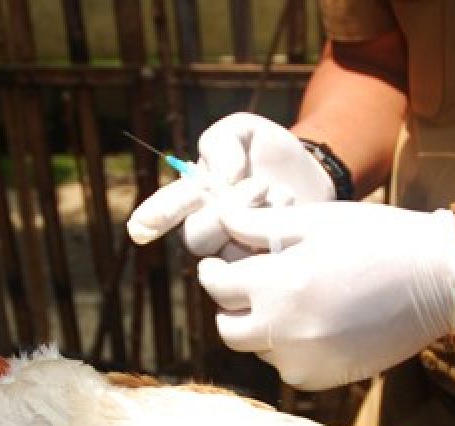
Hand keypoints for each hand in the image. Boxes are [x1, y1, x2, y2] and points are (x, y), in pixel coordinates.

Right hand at [127, 113, 334, 258]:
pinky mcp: (262, 267)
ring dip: (256, 221)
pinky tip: (292, 213)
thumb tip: (222, 179)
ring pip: (228, 254)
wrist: (312, 173)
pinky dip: (277, 235)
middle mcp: (206, 228)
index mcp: (193, 197)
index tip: (141, 228)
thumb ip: (222, 142)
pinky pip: (259, 265)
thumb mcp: (242, 130)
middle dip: (225, 211)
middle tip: (259, 184)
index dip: (153, 219)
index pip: (164, 211)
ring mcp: (233, 252)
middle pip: (196, 237)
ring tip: (280, 193)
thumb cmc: (268, 152)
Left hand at [200, 203, 454, 389]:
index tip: (217, 264)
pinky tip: (315, 322)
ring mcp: (305, 361)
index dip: (212, 271)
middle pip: (228, 328)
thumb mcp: (316, 222)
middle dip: (230, 305)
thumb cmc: (378, 239)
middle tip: (250, 285)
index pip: (218, 287)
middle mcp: (287, 332)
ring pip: (258, 349)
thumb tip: (219, 222)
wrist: (438, 280)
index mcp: (282, 285)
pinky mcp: (323, 378)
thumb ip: (259, 226)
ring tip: (293, 299)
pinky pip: (288, 366)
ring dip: (262, 327)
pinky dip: (290, 347)